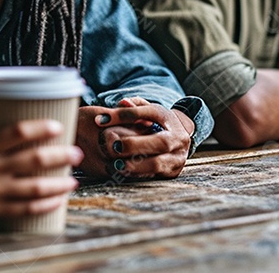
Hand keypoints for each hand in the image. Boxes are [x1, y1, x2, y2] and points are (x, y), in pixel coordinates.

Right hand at [0, 112, 81, 228]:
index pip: (15, 134)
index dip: (39, 129)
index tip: (57, 126)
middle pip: (32, 160)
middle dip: (59, 156)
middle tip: (76, 153)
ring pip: (33, 189)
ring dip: (58, 184)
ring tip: (74, 180)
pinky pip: (22, 211)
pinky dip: (43, 206)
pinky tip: (57, 202)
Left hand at [75, 98, 192, 179]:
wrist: (178, 138)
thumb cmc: (154, 122)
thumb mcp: (146, 109)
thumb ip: (133, 106)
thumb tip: (122, 103)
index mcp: (167, 117)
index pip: (147, 113)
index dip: (123, 115)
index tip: (100, 120)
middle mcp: (177, 137)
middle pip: (159, 142)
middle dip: (134, 145)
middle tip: (114, 146)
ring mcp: (178, 156)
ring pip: (158, 163)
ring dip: (135, 165)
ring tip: (116, 164)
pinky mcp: (173, 171)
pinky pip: (155, 175)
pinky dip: (138, 174)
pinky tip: (123, 172)